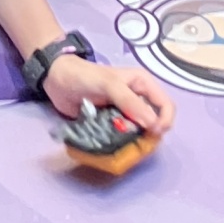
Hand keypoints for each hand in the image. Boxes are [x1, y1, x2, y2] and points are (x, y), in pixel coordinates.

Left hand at [44, 52, 174, 135]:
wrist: (57, 81)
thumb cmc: (85, 76)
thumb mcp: (110, 84)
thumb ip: (130, 102)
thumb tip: (153, 124)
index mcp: (143, 85)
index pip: (166, 106)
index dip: (164, 121)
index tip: (153, 133)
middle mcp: (138, 100)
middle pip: (154, 123)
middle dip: (148, 135)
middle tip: (134, 142)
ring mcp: (125, 114)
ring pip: (139, 134)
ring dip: (133, 142)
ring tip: (120, 144)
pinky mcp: (112, 125)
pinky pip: (123, 139)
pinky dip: (121, 144)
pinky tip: (112, 146)